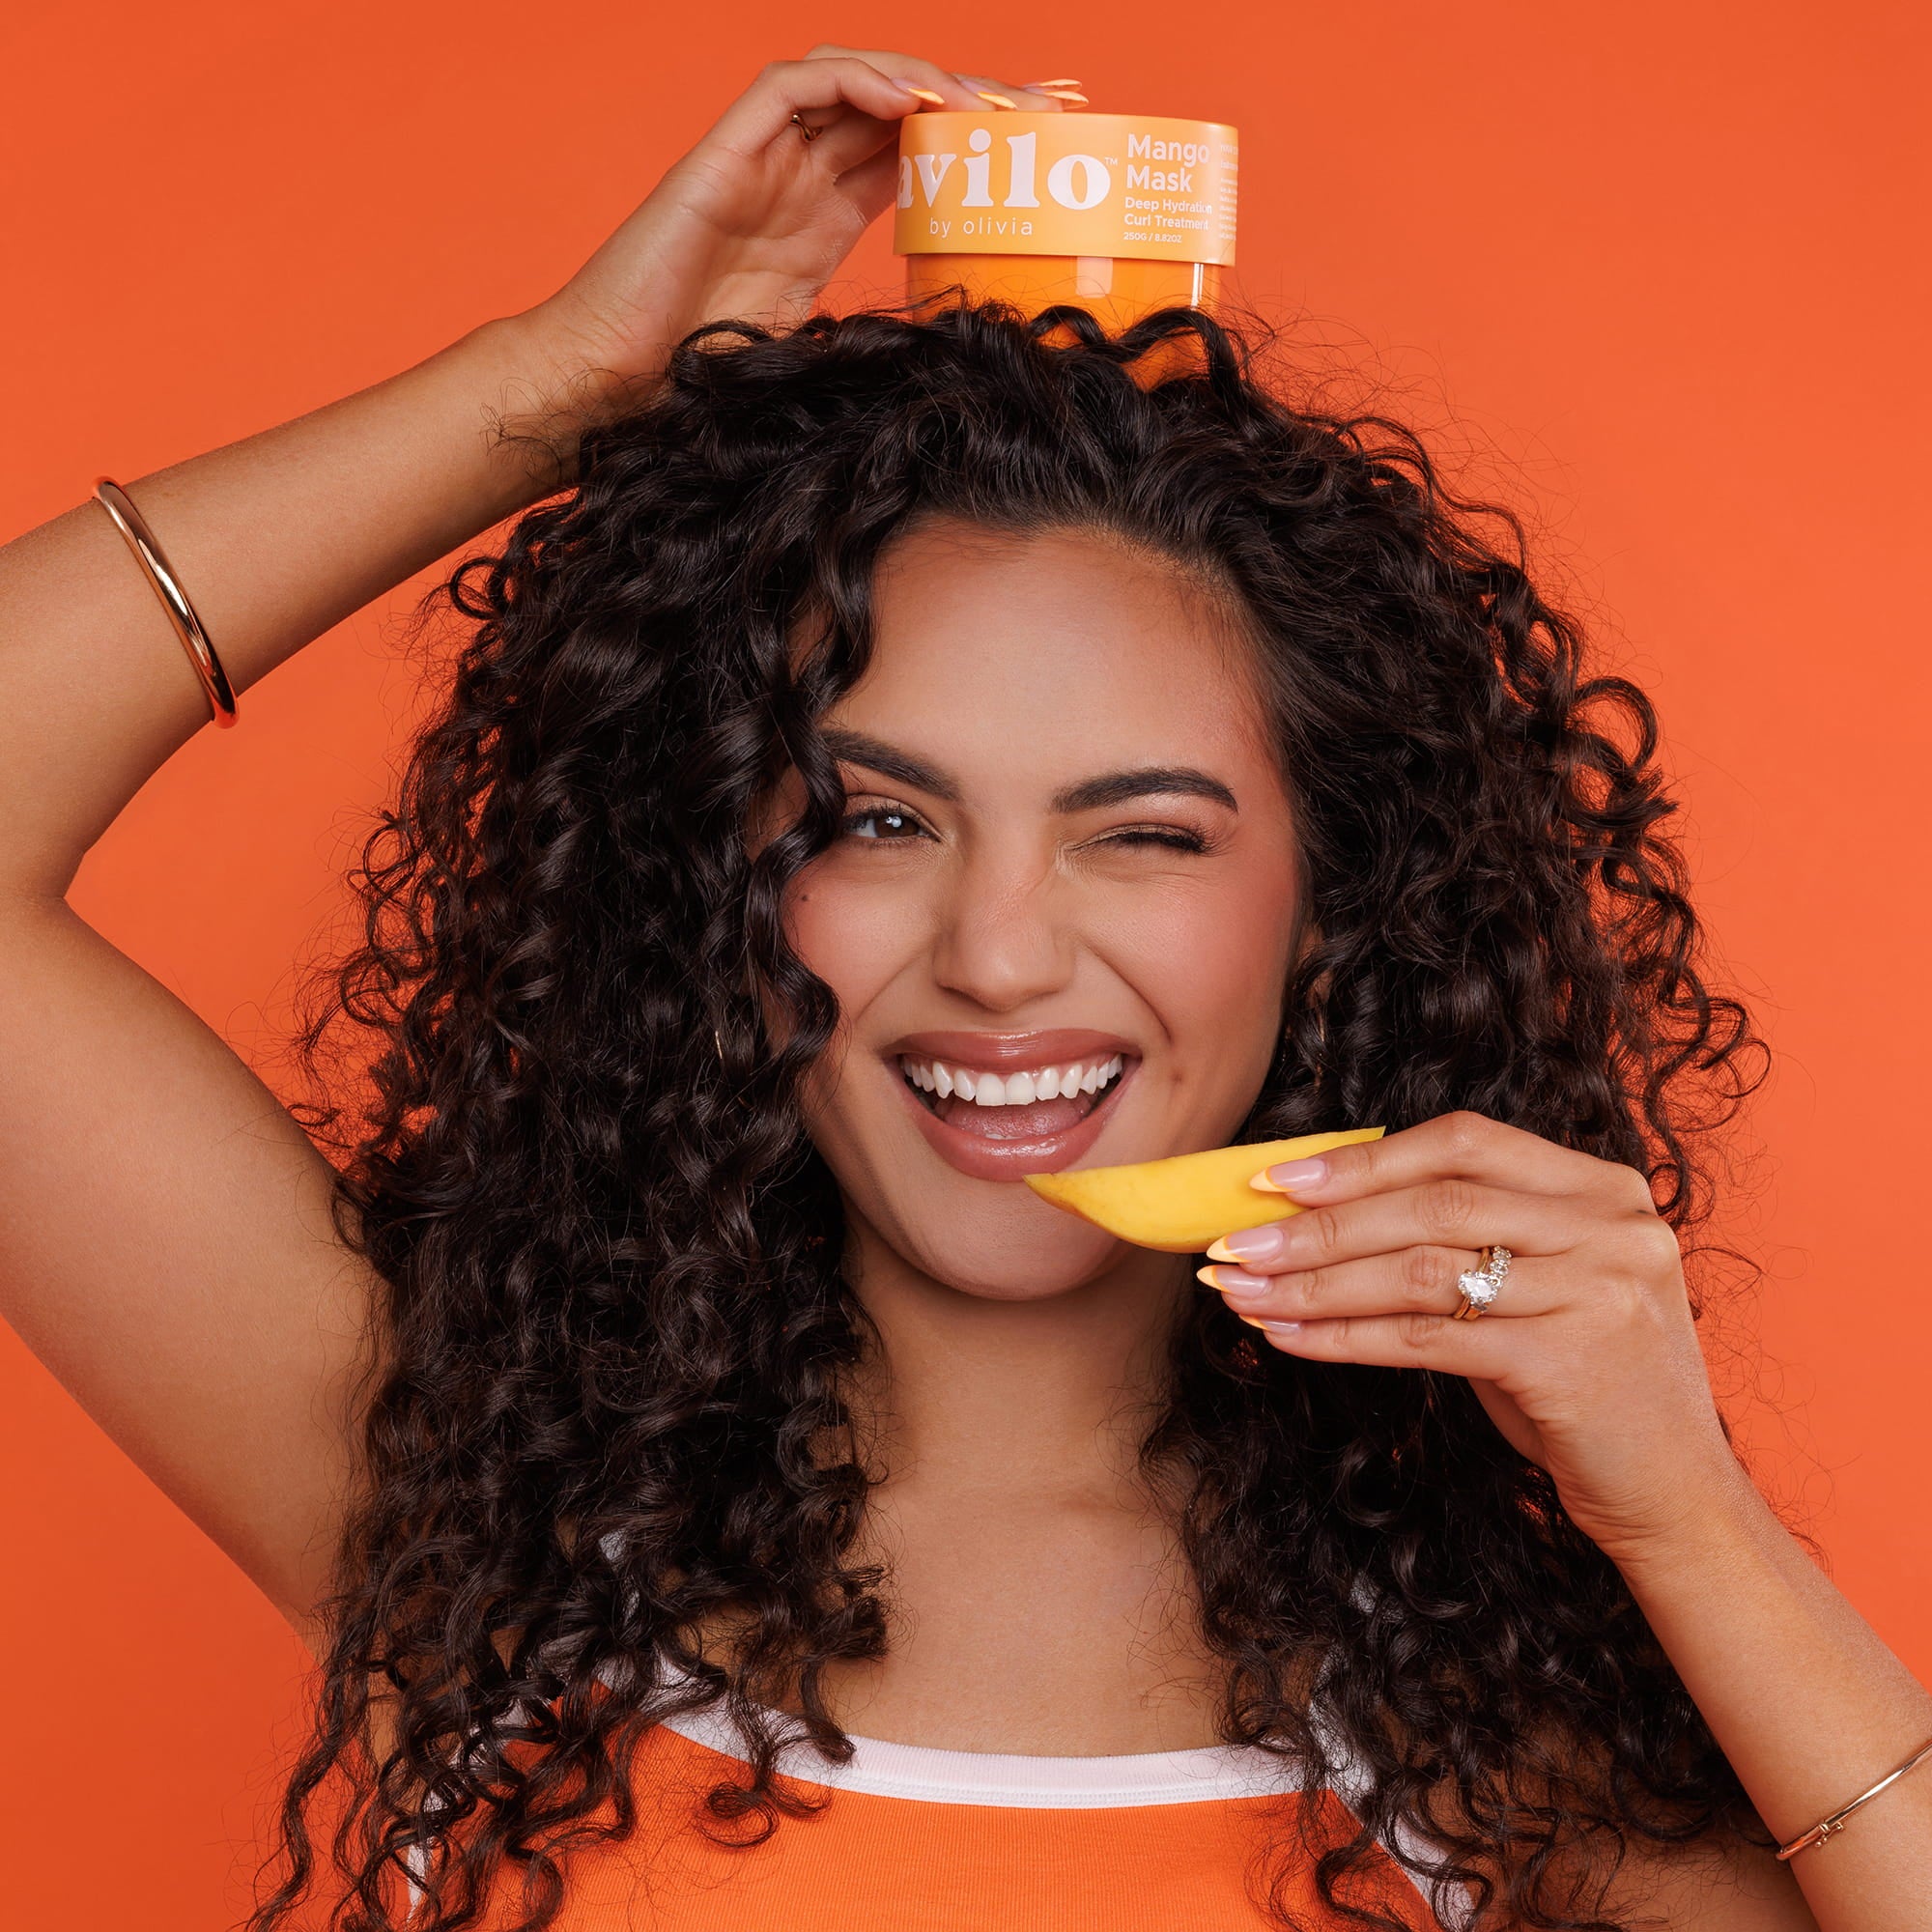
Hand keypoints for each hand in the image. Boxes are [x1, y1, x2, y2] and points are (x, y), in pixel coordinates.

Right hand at [510, 48, 1081, 415]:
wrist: (616, 387)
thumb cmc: (701, 380)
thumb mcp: (817, 355)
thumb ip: (871, 339)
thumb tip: (952, 371)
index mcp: (825, 219)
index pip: (916, 153)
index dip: (981, 141)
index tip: (1054, 141)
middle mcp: (799, 176)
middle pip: (901, 108)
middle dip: (981, 97)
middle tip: (1057, 101)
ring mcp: (762, 159)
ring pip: (856, 82)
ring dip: (928, 81)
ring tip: (988, 106)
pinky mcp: (723, 153)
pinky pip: (793, 85)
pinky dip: (855, 79)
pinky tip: (909, 99)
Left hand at [1196, 1111, 1745, 1563]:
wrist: (1677, 1497)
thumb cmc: (1586, 1384)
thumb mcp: (1542, 1285)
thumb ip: (1468, 1235)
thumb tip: (1324, 1206)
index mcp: (1604, 1187)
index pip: (1463, 1143)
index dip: (1362, 1157)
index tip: (1275, 1177)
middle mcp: (1611, 1225)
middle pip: (1431, 1201)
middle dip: (1318, 1222)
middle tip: (1236, 1239)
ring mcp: (1598, 1290)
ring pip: (1419, 1269)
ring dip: (1315, 1281)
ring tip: (1243, 1290)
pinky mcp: (1570, 1361)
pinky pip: (1427, 1338)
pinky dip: (1346, 1335)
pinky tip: (1291, 1337)